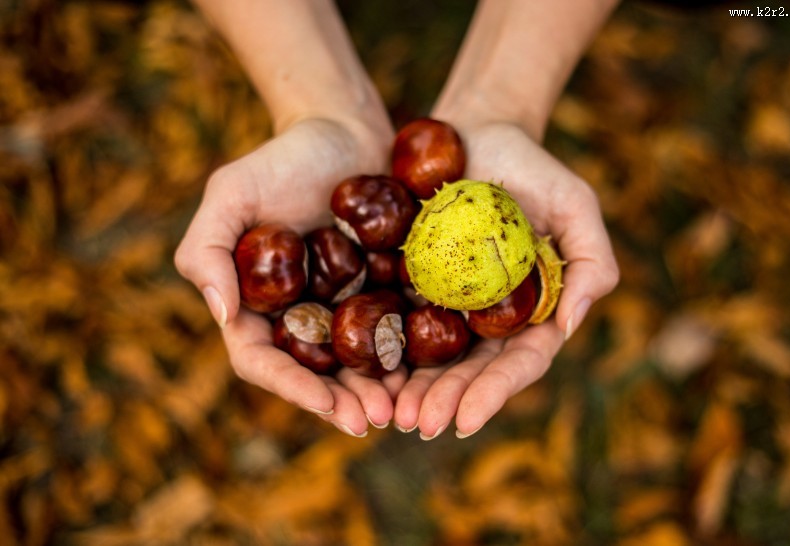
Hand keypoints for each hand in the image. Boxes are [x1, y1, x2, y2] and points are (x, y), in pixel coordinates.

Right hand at [175, 117, 406, 435]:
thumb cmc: (282, 157)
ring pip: (356, 363)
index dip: (291, 388)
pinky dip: (407, 358)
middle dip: (342, 402)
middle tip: (375, 420)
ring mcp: (342, 307)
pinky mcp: (382, 292)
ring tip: (404, 408)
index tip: (325, 405)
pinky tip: (429, 372)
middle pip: (313, 374)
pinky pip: (394, 332)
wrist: (344, 131)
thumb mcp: (231, 191)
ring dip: (376, 391)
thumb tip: (222, 316)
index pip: (262, 360)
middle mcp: (298, 315)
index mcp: (256, 304)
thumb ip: (207, 249)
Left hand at [394, 122, 618, 438]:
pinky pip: (396, 320)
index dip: (493, 394)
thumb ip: (592, 262)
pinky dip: (385, 349)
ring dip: (413, 389)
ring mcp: (448, 303)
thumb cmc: (534, 167)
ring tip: (390, 413)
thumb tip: (570, 324)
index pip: (517, 363)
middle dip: (446, 401)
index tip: (466, 422)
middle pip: (470, 370)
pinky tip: (365, 371)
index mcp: (531, 310)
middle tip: (418, 424)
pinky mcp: (411, 284)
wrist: (477, 133)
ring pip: (432, 357)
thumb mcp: (576, 205)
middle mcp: (489, 317)